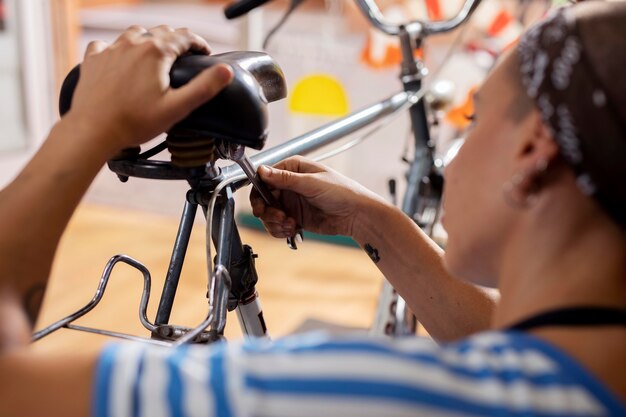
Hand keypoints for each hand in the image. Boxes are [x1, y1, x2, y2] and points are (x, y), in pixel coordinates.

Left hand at [65, 25, 232, 151]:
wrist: (93, 130)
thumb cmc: (135, 122)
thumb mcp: (177, 107)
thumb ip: (204, 87)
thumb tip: (226, 71)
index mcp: (155, 52)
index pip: (185, 36)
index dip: (199, 44)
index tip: (205, 54)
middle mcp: (132, 44)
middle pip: (161, 32)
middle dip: (177, 41)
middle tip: (185, 57)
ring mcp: (110, 50)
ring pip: (135, 34)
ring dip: (149, 41)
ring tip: (156, 57)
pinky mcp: (93, 60)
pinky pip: (107, 45)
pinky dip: (118, 49)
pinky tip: (121, 60)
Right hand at [250, 156, 385, 237]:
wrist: (356, 215)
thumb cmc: (342, 191)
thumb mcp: (311, 183)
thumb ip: (285, 178)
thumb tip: (263, 170)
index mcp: (292, 168)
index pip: (264, 178)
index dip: (259, 192)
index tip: (261, 205)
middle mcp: (289, 184)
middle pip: (263, 198)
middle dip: (267, 211)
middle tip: (278, 217)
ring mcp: (291, 202)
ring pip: (268, 214)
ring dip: (275, 223)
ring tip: (290, 225)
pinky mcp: (294, 217)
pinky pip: (278, 226)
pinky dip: (281, 230)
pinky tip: (293, 230)